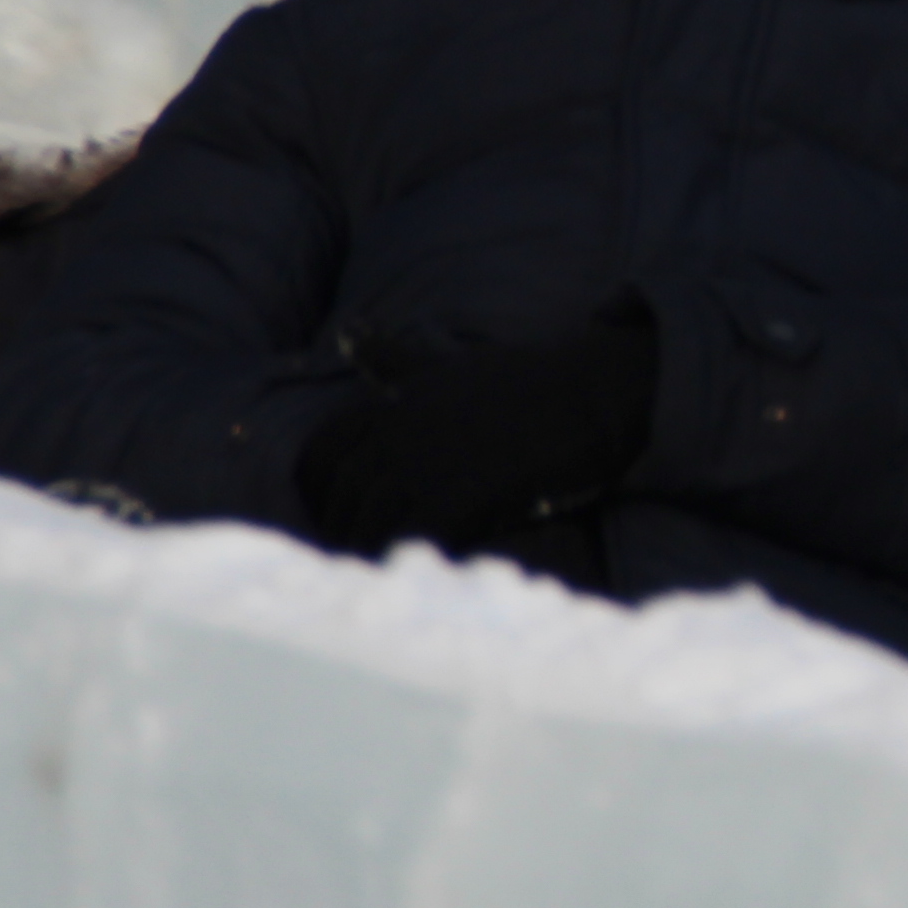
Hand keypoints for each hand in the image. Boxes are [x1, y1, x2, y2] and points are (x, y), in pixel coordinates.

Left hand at [296, 301, 658, 560]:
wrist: (590, 391)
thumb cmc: (524, 380)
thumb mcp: (446, 364)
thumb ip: (394, 359)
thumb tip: (350, 333)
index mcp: (391, 403)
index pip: (319, 454)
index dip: (316, 494)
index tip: (331, 517)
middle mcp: (399, 431)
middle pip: (342, 497)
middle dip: (341, 532)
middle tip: (356, 556)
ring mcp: (429, 462)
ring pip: (371, 523)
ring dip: (370, 552)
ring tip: (382, 574)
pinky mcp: (465, 494)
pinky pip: (418, 538)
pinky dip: (411, 556)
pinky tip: (421, 570)